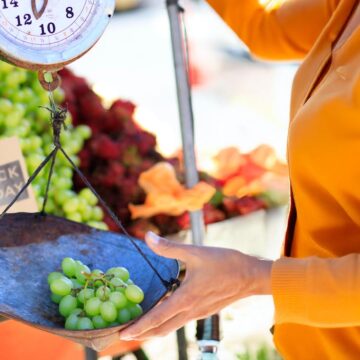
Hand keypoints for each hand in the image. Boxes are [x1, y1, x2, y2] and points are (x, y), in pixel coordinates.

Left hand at [119, 232, 272, 340]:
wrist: (250, 276)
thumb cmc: (225, 263)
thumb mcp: (195, 252)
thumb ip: (169, 247)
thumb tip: (147, 237)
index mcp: (186, 298)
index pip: (156, 318)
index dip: (138, 326)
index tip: (122, 333)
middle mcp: (190, 311)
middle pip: (161, 329)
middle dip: (142, 333)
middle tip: (124, 333)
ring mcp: (198, 313)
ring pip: (171, 327)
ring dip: (154, 329)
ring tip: (140, 326)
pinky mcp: (204, 311)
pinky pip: (181, 321)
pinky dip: (168, 322)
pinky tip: (165, 313)